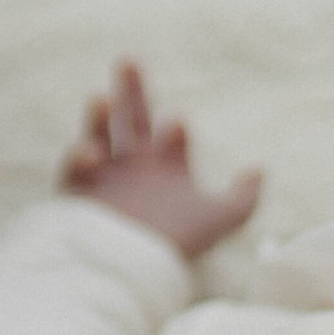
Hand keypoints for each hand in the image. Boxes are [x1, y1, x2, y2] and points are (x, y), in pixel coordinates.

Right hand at [59, 63, 261, 261]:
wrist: (134, 275)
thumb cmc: (177, 244)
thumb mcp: (218, 219)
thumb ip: (244, 196)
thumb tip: (259, 168)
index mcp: (168, 169)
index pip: (172, 134)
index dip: (175, 127)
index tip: (176, 125)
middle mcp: (136, 170)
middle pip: (131, 119)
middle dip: (131, 91)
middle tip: (128, 59)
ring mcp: (106, 180)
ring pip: (98, 135)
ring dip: (98, 116)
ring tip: (100, 97)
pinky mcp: (79, 195)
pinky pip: (73, 167)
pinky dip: (80, 156)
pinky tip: (92, 155)